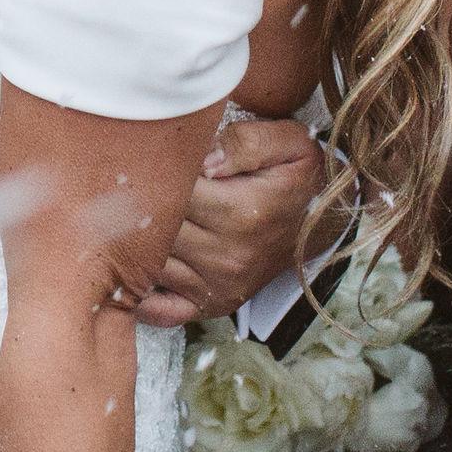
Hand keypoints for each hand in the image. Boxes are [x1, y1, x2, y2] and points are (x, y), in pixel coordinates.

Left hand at [136, 112, 319, 328]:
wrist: (323, 224)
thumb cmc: (297, 180)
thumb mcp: (291, 145)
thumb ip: (247, 142)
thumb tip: (204, 158)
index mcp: (241, 213)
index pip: (173, 190)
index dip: (157, 170)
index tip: (150, 157)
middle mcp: (226, 256)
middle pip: (155, 228)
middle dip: (138, 204)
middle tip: (129, 184)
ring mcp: (216, 285)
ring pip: (148, 263)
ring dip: (133, 242)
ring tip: (128, 215)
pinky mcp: (209, 304)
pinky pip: (158, 309)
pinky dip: (138, 293)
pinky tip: (131, 268)